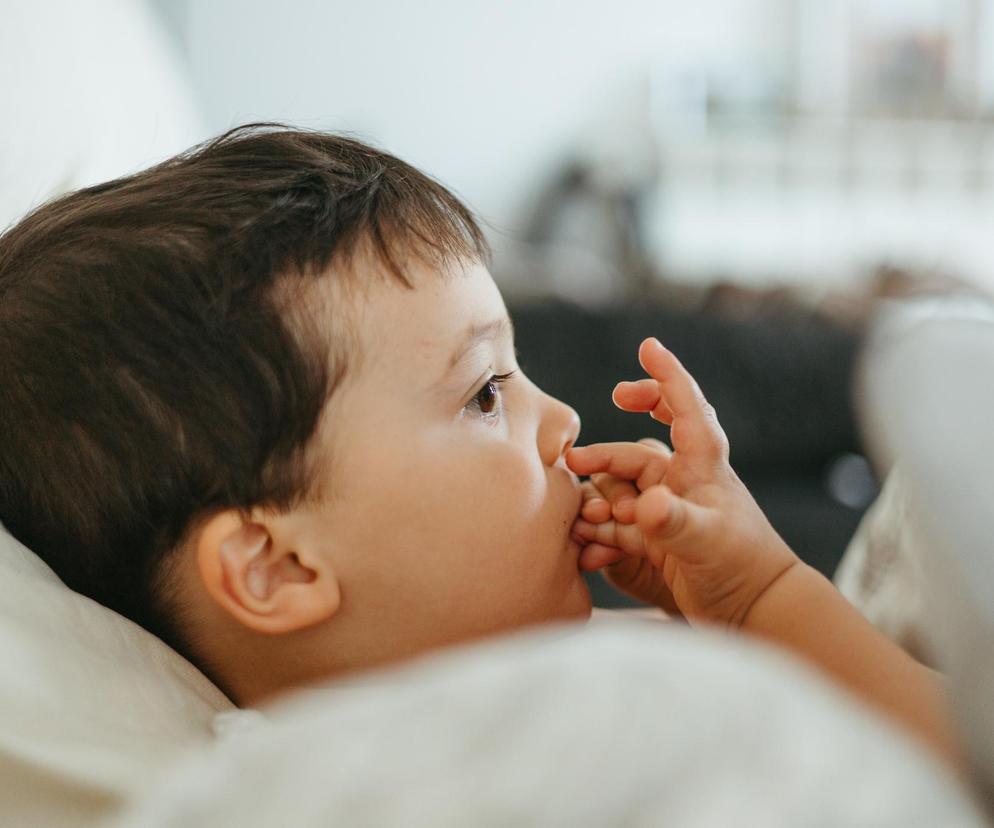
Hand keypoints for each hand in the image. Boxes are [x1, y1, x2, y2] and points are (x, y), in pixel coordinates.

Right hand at [567, 338, 798, 628]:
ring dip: (598, 502)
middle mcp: (681, 480)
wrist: (753, 611)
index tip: (648, 346)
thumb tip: (647, 504)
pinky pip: (615, 525)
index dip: (667, 374)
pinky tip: (588, 548)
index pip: (684, 407)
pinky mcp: (655, 537)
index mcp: (702, 464)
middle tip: (573, 460)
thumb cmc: (742, 566)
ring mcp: (667, 508)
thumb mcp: (707, 541)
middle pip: (634, 451)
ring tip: (587, 523)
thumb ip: (675, 523)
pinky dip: (599, 533)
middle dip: (603, 455)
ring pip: (618, 491)